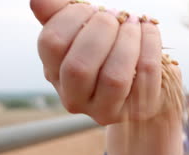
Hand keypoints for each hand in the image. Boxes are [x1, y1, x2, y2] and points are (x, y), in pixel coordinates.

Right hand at [30, 0, 177, 124]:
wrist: (145, 83)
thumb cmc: (108, 51)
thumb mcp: (83, 32)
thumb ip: (61, 16)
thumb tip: (38, 0)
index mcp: (54, 74)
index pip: (51, 44)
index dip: (72, 17)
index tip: (90, 9)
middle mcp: (74, 99)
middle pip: (78, 67)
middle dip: (100, 30)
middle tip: (115, 15)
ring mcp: (106, 110)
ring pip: (114, 77)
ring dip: (126, 40)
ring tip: (133, 21)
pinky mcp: (137, 110)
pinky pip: (145, 75)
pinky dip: (149, 44)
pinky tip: (148, 30)